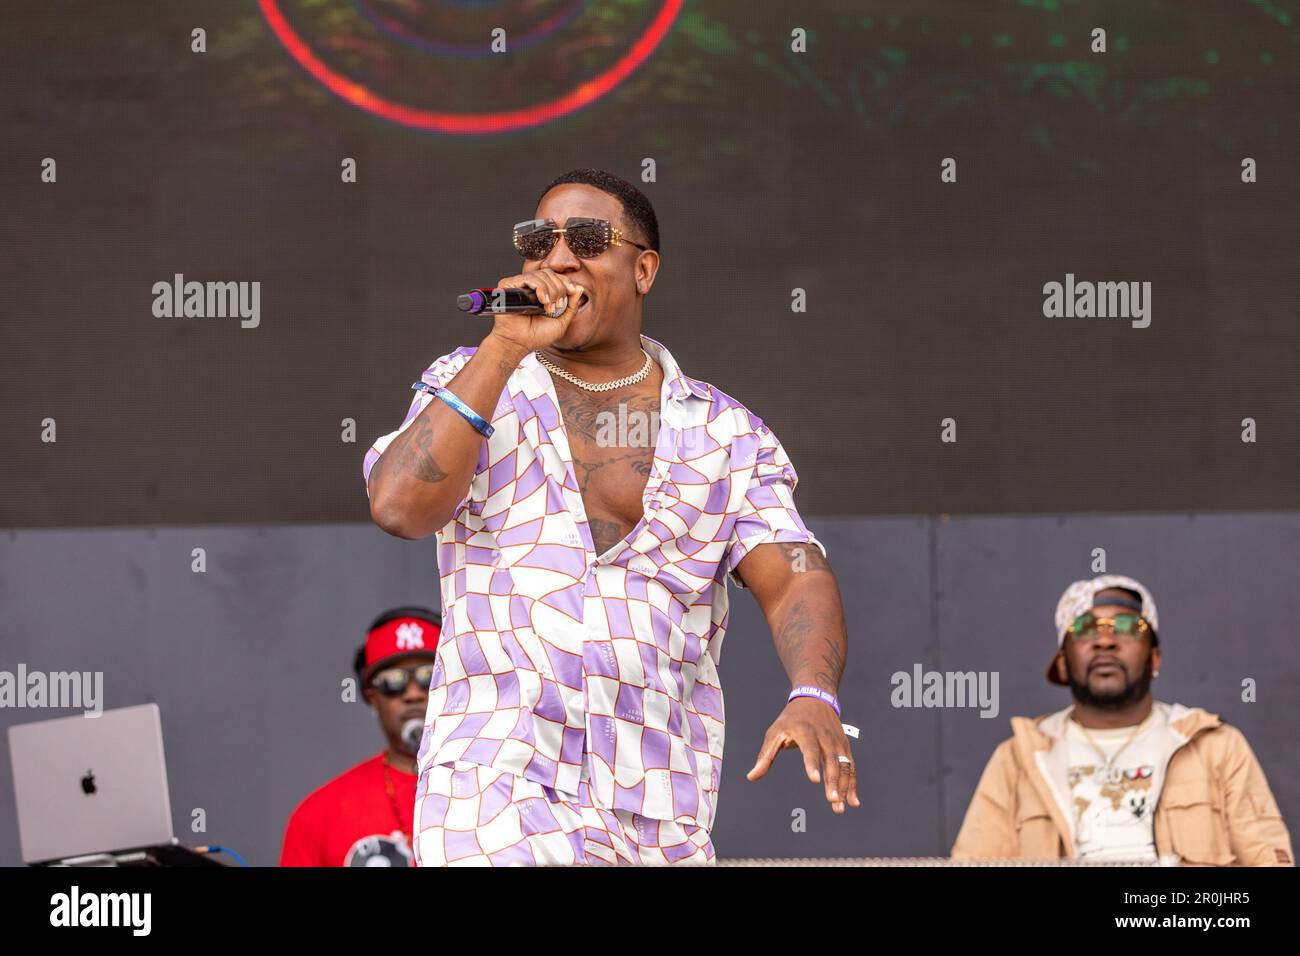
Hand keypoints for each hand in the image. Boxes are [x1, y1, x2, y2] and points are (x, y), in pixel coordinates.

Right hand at [484, 268, 585, 355]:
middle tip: (557, 306)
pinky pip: (528, 278)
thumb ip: (571, 305)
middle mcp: (529, 287)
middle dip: (559, 289)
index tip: (572, 291)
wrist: (519, 344)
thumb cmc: (535, 336)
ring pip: (541, 275)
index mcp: (540, 293)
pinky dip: (540, 288)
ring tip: (549, 308)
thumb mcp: (561, 322)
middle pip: (549, 274)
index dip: (565, 281)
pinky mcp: (508, 286)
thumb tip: (580, 287)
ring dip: (551, 291)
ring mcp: (518, 285)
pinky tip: (543, 301)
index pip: (555, 277)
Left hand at [746, 696, 859, 813]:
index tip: (815, 779)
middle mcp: (825, 737)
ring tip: (839, 807)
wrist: (816, 698)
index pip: (810, 748)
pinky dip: (852, 784)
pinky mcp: (845, 747)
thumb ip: (765, 756)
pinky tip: (853, 802)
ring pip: (844, 766)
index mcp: (806, 731)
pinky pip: (851, 767)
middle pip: (831, 760)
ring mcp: (837, 742)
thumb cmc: (791, 719)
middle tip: (832, 800)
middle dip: (833, 781)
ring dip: (844, 787)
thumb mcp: (775, 732)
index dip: (812, 763)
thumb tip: (751, 777)